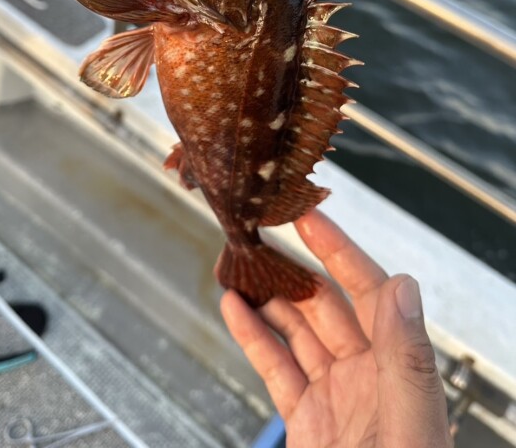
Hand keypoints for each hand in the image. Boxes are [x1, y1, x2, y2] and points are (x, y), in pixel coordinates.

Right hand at [221, 210, 452, 447]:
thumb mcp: (409, 430)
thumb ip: (407, 360)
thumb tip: (404, 285)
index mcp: (401, 369)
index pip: (371, 292)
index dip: (342, 252)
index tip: (310, 217)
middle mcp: (371, 375)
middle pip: (328, 306)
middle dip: (294, 268)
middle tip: (261, 234)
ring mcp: (337, 396)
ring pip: (298, 331)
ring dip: (269, 297)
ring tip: (239, 265)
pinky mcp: (309, 420)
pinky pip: (277, 367)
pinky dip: (254, 336)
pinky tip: (234, 309)